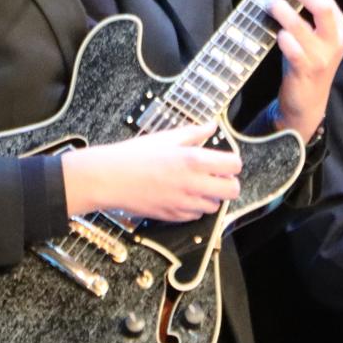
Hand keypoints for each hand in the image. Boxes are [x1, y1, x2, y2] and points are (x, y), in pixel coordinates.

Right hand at [60, 123, 241, 221]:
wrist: (108, 179)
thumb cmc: (133, 156)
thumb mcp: (165, 138)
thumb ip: (193, 133)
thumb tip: (211, 126)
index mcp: (193, 160)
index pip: (234, 166)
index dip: (231, 162)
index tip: (223, 160)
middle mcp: (193, 183)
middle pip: (232, 190)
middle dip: (228, 182)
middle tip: (217, 176)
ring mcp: (183, 203)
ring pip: (215, 206)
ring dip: (211, 196)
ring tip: (197, 185)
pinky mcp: (173, 216)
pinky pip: (196, 215)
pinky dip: (194, 207)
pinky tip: (182, 195)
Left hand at [268, 0, 342, 142]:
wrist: (308, 103)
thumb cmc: (307, 62)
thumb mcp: (316, 37)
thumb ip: (309, 12)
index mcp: (341, 28)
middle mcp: (335, 40)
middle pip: (322, 6)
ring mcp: (322, 56)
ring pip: (302, 26)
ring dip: (283, 11)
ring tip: (270, 4)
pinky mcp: (306, 70)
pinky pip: (293, 48)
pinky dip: (283, 37)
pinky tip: (278, 34)